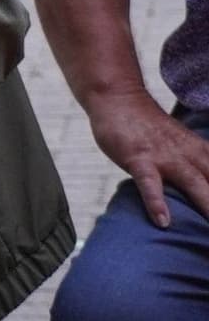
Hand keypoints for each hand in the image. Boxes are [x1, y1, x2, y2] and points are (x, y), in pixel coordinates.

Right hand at [91, 98, 208, 226]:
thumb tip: (207, 186)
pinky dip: (157, 202)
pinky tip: (163, 222)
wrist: (120, 98)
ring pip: (193, 183)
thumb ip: (197, 164)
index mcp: (203, 152)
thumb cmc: (150, 127)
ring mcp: (164, 157)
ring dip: (207, 204)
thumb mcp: (182, 145)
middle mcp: (189, 155)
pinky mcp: (138, 159)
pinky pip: (149, 183)